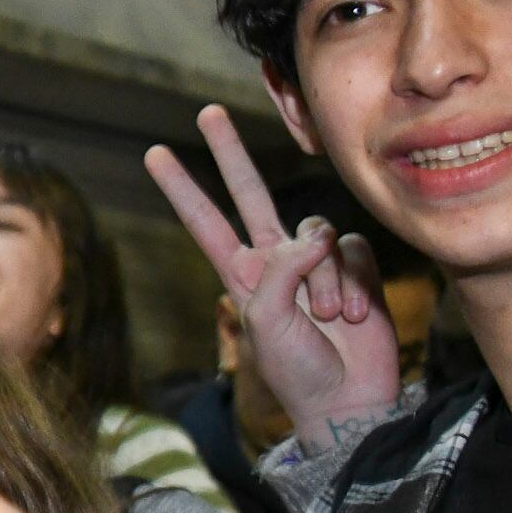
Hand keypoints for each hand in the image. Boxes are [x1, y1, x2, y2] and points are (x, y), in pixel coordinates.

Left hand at [145, 104, 401, 450]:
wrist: (347, 400)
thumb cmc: (298, 369)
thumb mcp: (267, 322)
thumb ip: (281, 270)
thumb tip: (315, 234)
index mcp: (241, 274)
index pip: (205, 222)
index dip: (182, 189)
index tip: (155, 154)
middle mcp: (274, 261)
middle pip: (250, 193)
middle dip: (230, 154)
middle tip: (208, 112)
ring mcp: (315, 263)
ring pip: (319, 233)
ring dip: (328, 278)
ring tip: (330, 319)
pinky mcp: (355, 269)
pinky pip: (355, 250)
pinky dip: (356, 282)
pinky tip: (355, 317)